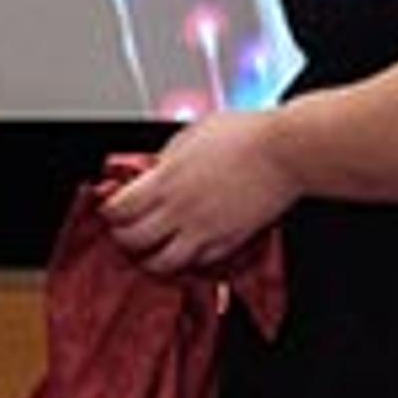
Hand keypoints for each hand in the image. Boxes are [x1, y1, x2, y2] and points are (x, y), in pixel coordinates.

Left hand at [101, 113, 295, 274]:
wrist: (287, 151)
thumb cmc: (247, 135)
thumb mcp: (190, 136)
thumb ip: (168, 159)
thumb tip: (155, 171)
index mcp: (165, 180)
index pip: (117, 209)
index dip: (110, 211)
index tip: (113, 209)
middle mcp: (179, 210)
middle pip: (132, 240)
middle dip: (124, 237)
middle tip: (127, 232)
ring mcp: (205, 229)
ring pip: (162, 262)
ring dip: (152, 259)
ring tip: (152, 253)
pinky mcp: (230, 240)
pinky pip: (200, 261)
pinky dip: (190, 259)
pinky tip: (191, 249)